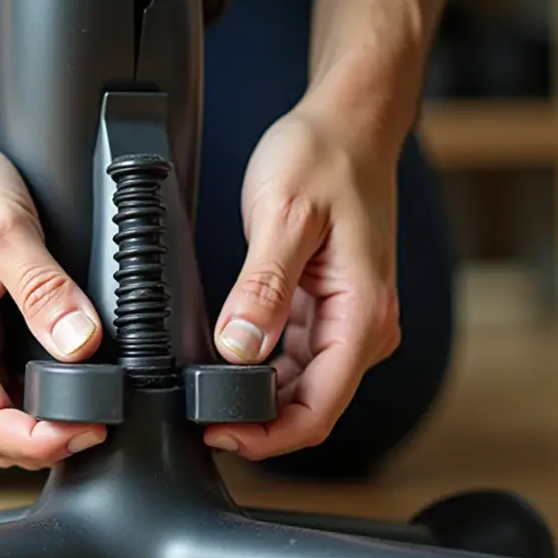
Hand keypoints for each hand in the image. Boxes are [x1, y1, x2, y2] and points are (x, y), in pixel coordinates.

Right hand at [0, 109, 108, 468]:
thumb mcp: (2, 226)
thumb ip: (43, 289)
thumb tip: (81, 343)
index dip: (44, 442)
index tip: (93, 427)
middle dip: (53, 433)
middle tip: (109, 410)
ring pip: (1, 407)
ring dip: (47, 411)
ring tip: (96, 388)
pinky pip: (0, 379)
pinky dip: (36, 384)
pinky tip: (67, 365)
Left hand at [204, 102, 401, 460]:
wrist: (349, 122)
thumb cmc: (325, 156)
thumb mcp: (285, 216)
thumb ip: (263, 287)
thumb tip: (240, 348)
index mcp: (363, 314)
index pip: (319, 409)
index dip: (266, 435)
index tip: (215, 433)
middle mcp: (364, 327)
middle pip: (309, 407)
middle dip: (254, 423)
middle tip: (193, 414)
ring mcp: (347, 321)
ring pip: (299, 388)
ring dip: (254, 398)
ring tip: (199, 389)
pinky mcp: (328, 310)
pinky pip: (293, 359)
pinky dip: (259, 369)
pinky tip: (222, 359)